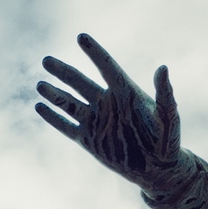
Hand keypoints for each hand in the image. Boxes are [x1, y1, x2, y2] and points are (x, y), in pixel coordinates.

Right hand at [35, 34, 187, 192]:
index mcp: (126, 93)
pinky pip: (66, 126)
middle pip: (80, 82)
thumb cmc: (168, 142)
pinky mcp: (88, 140)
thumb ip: (164, 96)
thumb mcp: (168, 119)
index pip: (106, 67)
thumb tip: (163, 68)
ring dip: (54, 94)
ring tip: (40, 85)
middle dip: (63, 72)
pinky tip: (39, 106)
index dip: (94, 53)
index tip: (81, 37)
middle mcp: (107, 103)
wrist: (157, 170)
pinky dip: (53, 117)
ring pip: (69, 103)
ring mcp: (96, 121)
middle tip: (46, 61)